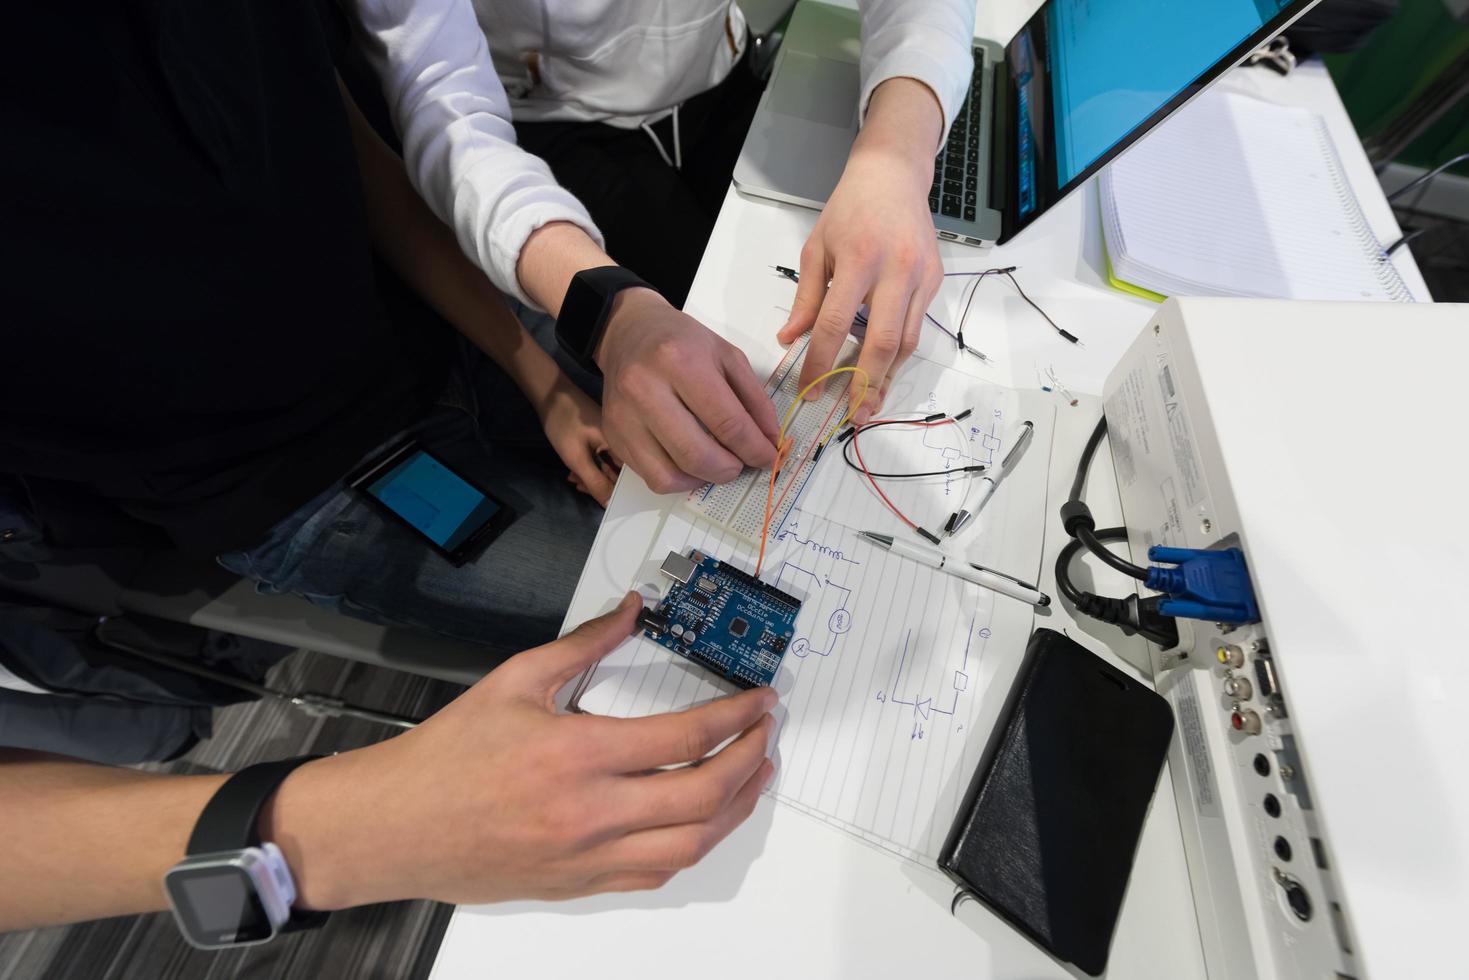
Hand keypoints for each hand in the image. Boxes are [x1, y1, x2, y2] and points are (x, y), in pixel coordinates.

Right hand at [272, 592, 777, 908]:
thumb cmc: (445, 759)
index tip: (759, 701)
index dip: (736, 716)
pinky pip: (656, 874)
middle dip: (749, 761)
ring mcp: (587, 857)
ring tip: (752, 775)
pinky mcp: (579, 884)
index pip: (685, 735)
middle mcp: (589, 813)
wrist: (394, 827)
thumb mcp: (514, 680)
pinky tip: (704, 820)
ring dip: (735, 809)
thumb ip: (584, 643)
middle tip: (765, 733)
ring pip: (690, 844)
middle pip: (703, 796)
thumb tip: (631, 611)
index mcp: (576, 755)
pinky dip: (692, 846)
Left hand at [536, 372, 621, 505]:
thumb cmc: (564, 423)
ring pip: (610, 468)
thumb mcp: (577, 458)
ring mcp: (614, 440)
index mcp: (626, 443)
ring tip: (574, 479)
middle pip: (621, 474)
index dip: (622, 494)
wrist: (550, 394)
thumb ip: (595, 483)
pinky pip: (603, 460)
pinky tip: (575, 472)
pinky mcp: (604, 439)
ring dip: (593, 478)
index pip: (632, 477)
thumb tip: (609, 505)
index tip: (608, 504)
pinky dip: (590, 468)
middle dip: (602, 485)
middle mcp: (625, 441)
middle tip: (581, 487)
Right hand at [596, 288, 780, 492]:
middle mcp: (645, 388)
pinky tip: (692, 463)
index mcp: (680, 360)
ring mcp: (623, 416)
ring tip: (718, 463)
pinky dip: (680, 480)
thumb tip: (770, 442)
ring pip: (672, 475)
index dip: (755, 449)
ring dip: (705, 479)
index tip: (768, 458)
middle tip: (741, 463)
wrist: (630, 332)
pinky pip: (652, 478)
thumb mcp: (728, 355)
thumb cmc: (683, 343)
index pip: (727, 422)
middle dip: (730, 469)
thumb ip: (755, 399)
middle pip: (697, 454)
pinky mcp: (613, 435)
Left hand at [777, 78, 945, 424]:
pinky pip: (917, 328)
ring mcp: (922, 276)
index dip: (822, 362)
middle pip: (883, 340)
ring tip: (870, 405)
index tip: (810, 391)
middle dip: (867, 384)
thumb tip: (790, 341)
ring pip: (908, 341)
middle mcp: (896, 269)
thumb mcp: (816, 247)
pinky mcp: (935, 281)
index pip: (835, 323)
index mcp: (859, 258)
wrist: (893, 176)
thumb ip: (806, 297)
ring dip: (888, 377)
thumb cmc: (848, 210)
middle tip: (854, 417)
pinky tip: (884, 374)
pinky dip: (899, 355)